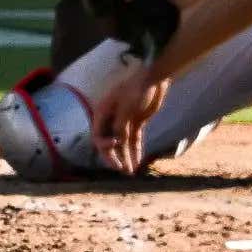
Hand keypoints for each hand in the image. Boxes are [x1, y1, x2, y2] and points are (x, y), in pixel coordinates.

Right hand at [90, 57, 165, 173]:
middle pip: (108, 142)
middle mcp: (111, 118)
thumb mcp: (126, 110)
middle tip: (122, 170)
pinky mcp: (136, 122)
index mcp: (103, 112)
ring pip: (122, 144)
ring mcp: (124, 121)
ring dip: (125, 157)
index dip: (104, 145)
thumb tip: (117, 144)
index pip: (97, 135)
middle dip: (114, 157)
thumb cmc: (136, 90)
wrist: (154, 79)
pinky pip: (133, 140)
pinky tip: (138, 162)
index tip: (116, 145)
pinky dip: (135, 151)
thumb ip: (120, 127)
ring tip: (130, 172)